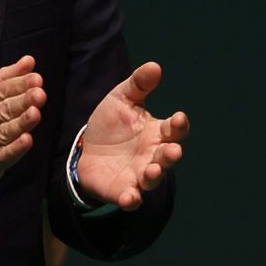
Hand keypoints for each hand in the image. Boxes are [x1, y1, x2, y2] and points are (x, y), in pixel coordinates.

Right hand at [0, 56, 45, 204]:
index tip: (36, 77)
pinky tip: (27, 141)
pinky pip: (2, 156)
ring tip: (35, 113)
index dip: (17, 84)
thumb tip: (28, 60)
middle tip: (39, 92)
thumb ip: (4, 82)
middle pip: (2, 110)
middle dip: (21, 100)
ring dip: (20, 122)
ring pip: (3, 131)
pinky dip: (14, 149)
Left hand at [76, 63, 188, 209]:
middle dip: (171, 155)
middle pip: (168, 157)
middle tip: (172, 151)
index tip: (178, 118)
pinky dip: (132, 199)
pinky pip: (131, 198)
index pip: (174, 130)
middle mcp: (153, 155)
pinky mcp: (122, 190)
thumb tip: (154, 66)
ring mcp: (139, 174)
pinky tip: (130, 197)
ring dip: (154, 176)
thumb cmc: (112, 124)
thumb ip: (138, 85)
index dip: (178, 125)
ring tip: (151, 171)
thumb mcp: (121, 99)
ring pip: (153, 179)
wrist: (86, 149)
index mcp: (157, 132)